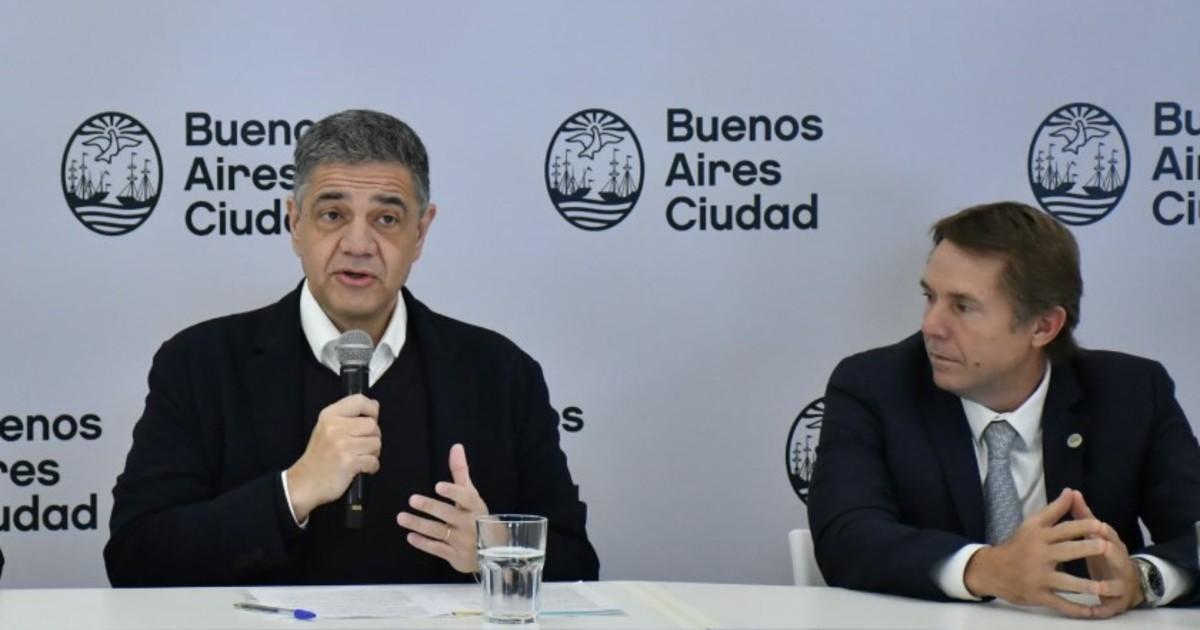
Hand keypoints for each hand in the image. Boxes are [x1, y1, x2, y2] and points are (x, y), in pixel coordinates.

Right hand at [284, 394, 380, 521]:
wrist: (305, 482)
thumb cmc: (319, 455)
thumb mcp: (326, 428)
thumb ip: (349, 416)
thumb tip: (375, 405)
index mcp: (329, 416)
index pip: (358, 401)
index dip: (371, 409)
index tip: (371, 419)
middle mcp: (335, 428)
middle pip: (372, 425)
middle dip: (373, 437)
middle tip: (363, 446)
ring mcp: (342, 445)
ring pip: (376, 443)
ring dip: (373, 453)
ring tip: (361, 457)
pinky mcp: (349, 462)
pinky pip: (374, 460)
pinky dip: (371, 467)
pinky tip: (362, 468)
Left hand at [396, 443, 489, 572]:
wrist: (492, 549)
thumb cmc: (477, 515)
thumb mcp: (471, 494)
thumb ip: (461, 472)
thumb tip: (456, 447)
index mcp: (475, 506)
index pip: (465, 497)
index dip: (453, 492)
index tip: (438, 486)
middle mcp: (471, 523)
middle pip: (449, 514)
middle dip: (431, 507)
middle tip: (412, 499)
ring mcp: (463, 541)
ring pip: (439, 532)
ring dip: (420, 525)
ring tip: (401, 518)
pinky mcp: (456, 556)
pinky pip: (438, 549)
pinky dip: (424, 543)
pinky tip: (410, 536)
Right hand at [964, 488, 1116, 617]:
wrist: (992, 570)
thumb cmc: (1018, 545)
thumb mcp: (1032, 524)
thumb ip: (1054, 510)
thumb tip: (1071, 491)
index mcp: (1039, 536)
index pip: (1063, 529)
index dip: (1082, 527)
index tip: (1100, 525)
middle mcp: (1038, 555)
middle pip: (1066, 552)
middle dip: (1086, 549)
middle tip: (1107, 547)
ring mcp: (1038, 577)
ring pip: (1064, 582)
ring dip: (1085, 586)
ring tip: (1104, 587)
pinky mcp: (1038, 595)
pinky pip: (1059, 604)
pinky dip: (1076, 610)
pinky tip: (1092, 612)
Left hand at [1069, 491, 1143, 616]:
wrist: (1127, 584)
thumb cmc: (1104, 555)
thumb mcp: (1094, 536)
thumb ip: (1083, 516)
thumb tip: (1072, 491)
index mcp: (1111, 544)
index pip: (1108, 534)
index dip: (1101, 529)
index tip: (1093, 524)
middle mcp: (1119, 562)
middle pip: (1116, 556)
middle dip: (1110, 552)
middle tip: (1100, 547)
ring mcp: (1120, 582)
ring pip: (1116, 584)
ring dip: (1108, 585)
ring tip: (1099, 586)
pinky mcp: (1117, 601)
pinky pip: (1111, 606)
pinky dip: (1104, 607)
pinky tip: (1095, 610)